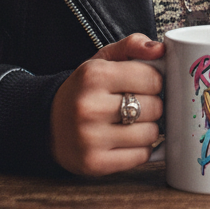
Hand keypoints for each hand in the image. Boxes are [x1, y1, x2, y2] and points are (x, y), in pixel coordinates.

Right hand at [50, 33, 164, 175]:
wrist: (49, 123)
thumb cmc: (85, 89)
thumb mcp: (103, 59)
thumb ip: (132, 45)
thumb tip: (160, 49)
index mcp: (94, 76)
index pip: (152, 78)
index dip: (154, 81)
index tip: (145, 84)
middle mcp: (90, 107)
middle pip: (155, 107)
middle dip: (153, 104)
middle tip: (140, 103)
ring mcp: (90, 139)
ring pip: (151, 134)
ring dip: (149, 128)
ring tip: (133, 122)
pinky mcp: (94, 164)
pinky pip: (141, 157)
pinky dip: (141, 148)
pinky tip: (127, 140)